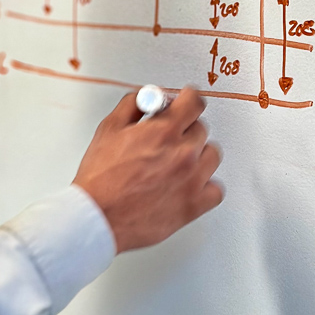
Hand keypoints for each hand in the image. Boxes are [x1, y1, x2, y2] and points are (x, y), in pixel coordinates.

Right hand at [73, 87, 222, 253]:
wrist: (98, 216)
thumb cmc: (100, 178)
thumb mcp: (108, 128)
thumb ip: (132, 106)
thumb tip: (149, 97)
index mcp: (163, 131)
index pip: (194, 102)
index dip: (188, 98)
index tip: (186, 101)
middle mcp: (183, 153)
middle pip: (201, 128)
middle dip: (185, 128)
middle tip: (168, 137)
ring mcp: (192, 180)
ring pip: (212, 155)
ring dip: (198, 154)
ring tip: (178, 161)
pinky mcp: (194, 205)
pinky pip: (216, 189)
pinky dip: (206, 185)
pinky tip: (189, 183)